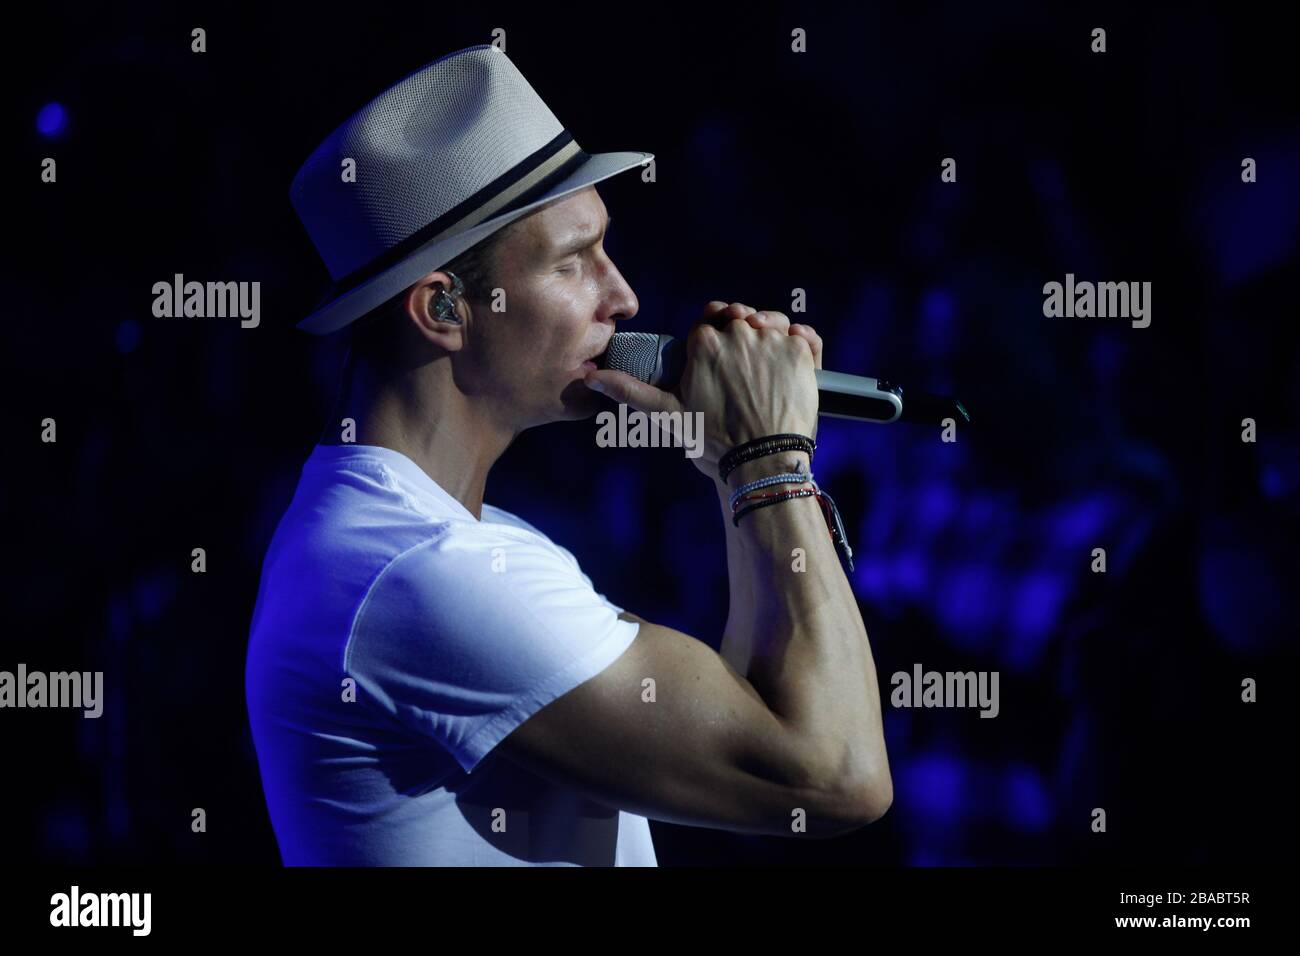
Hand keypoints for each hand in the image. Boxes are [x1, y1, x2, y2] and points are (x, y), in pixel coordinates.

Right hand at [583, 301, 823, 480]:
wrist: (763, 462)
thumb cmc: (715, 441)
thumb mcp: (669, 415)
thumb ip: (630, 391)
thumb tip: (590, 378)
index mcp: (705, 341)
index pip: (709, 319)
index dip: (712, 338)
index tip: (717, 362)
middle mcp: (740, 331)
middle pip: (740, 317)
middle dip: (740, 335)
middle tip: (742, 371)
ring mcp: (774, 340)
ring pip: (772, 323)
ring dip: (770, 337)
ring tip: (767, 371)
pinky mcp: (804, 353)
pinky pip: (807, 335)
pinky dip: (803, 344)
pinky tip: (794, 363)